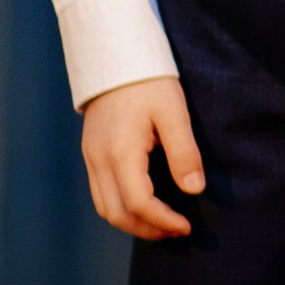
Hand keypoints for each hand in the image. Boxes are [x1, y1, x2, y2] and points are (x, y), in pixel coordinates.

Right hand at [81, 76, 202, 238]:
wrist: (115, 54)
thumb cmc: (148, 80)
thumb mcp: (174, 112)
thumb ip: (184, 152)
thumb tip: (194, 189)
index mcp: (120, 153)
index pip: (139, 203)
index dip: (163, 220)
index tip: (186, 226)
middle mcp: (99, 161)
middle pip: (117, 214)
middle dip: (147, 229)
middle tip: (176, 230)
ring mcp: (91, 158)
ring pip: (105, 207)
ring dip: (132, 222)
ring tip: (162, 222)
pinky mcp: (91, 152)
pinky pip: (100, 192)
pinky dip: (120, 207)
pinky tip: (143, 203)